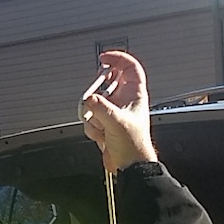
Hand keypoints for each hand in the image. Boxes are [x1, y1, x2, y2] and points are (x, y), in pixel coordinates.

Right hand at [82, 51, 155, 172]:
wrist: (130, 165)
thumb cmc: (134, 145)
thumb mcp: (117, 122)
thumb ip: (100, 108)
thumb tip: (89, 99)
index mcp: (135, 94)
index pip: (129, 67)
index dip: (118, 58)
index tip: (104, 58)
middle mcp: (125, 100)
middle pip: (107, 82)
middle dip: (98, 92)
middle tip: (94, 97)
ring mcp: (113, 111)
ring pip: (95, 101)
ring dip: (93, 115)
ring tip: (100, 125)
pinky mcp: (105, 122)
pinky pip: (91, 117)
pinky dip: (92, 126)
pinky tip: (102, 135)